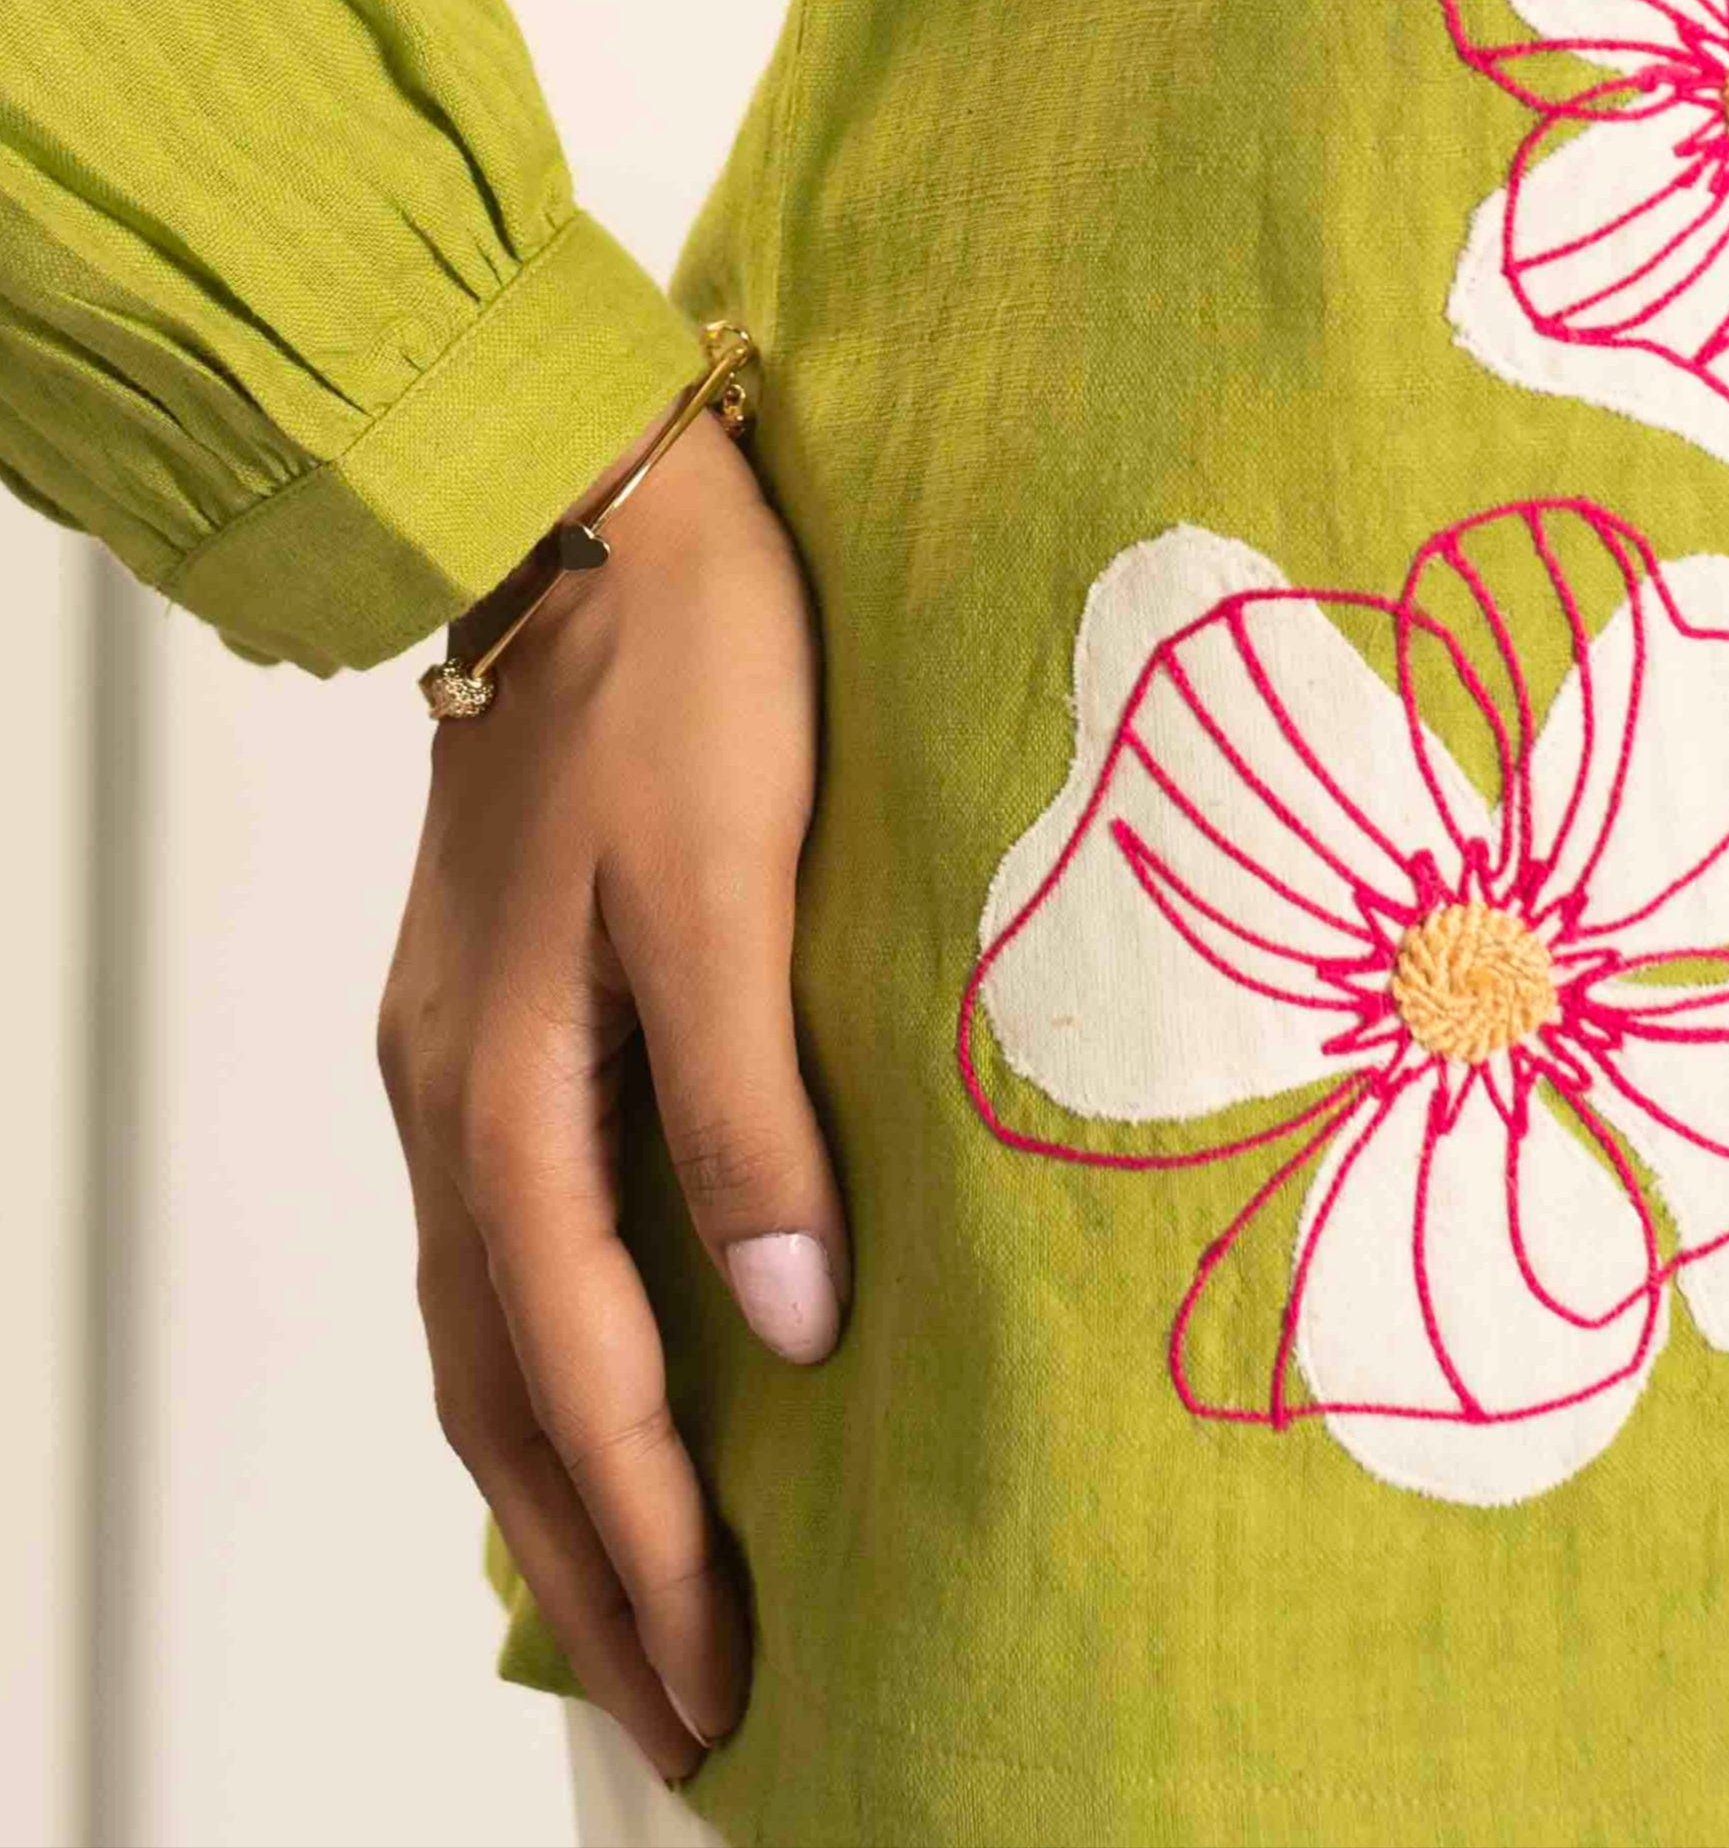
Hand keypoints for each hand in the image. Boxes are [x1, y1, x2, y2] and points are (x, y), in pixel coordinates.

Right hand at [377, 404, 842, 1782]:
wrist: (581, 506)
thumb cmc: (677, 671)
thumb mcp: (729, 883)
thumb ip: (749, 1107)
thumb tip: (788, 1327)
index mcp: (505, 1085)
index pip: (577, 1374)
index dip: (651, 1538)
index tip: (719, 1680)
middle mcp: (455, 1096)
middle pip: (505, 1389)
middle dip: (591, 1558)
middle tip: (683, 1707)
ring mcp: (458, 1053)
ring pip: (490, 1325)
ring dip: (558, 1473)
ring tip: (638, 1593)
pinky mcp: (491, 1008)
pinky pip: (502, 1240)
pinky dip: (544, 1354)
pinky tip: (598, 1378)